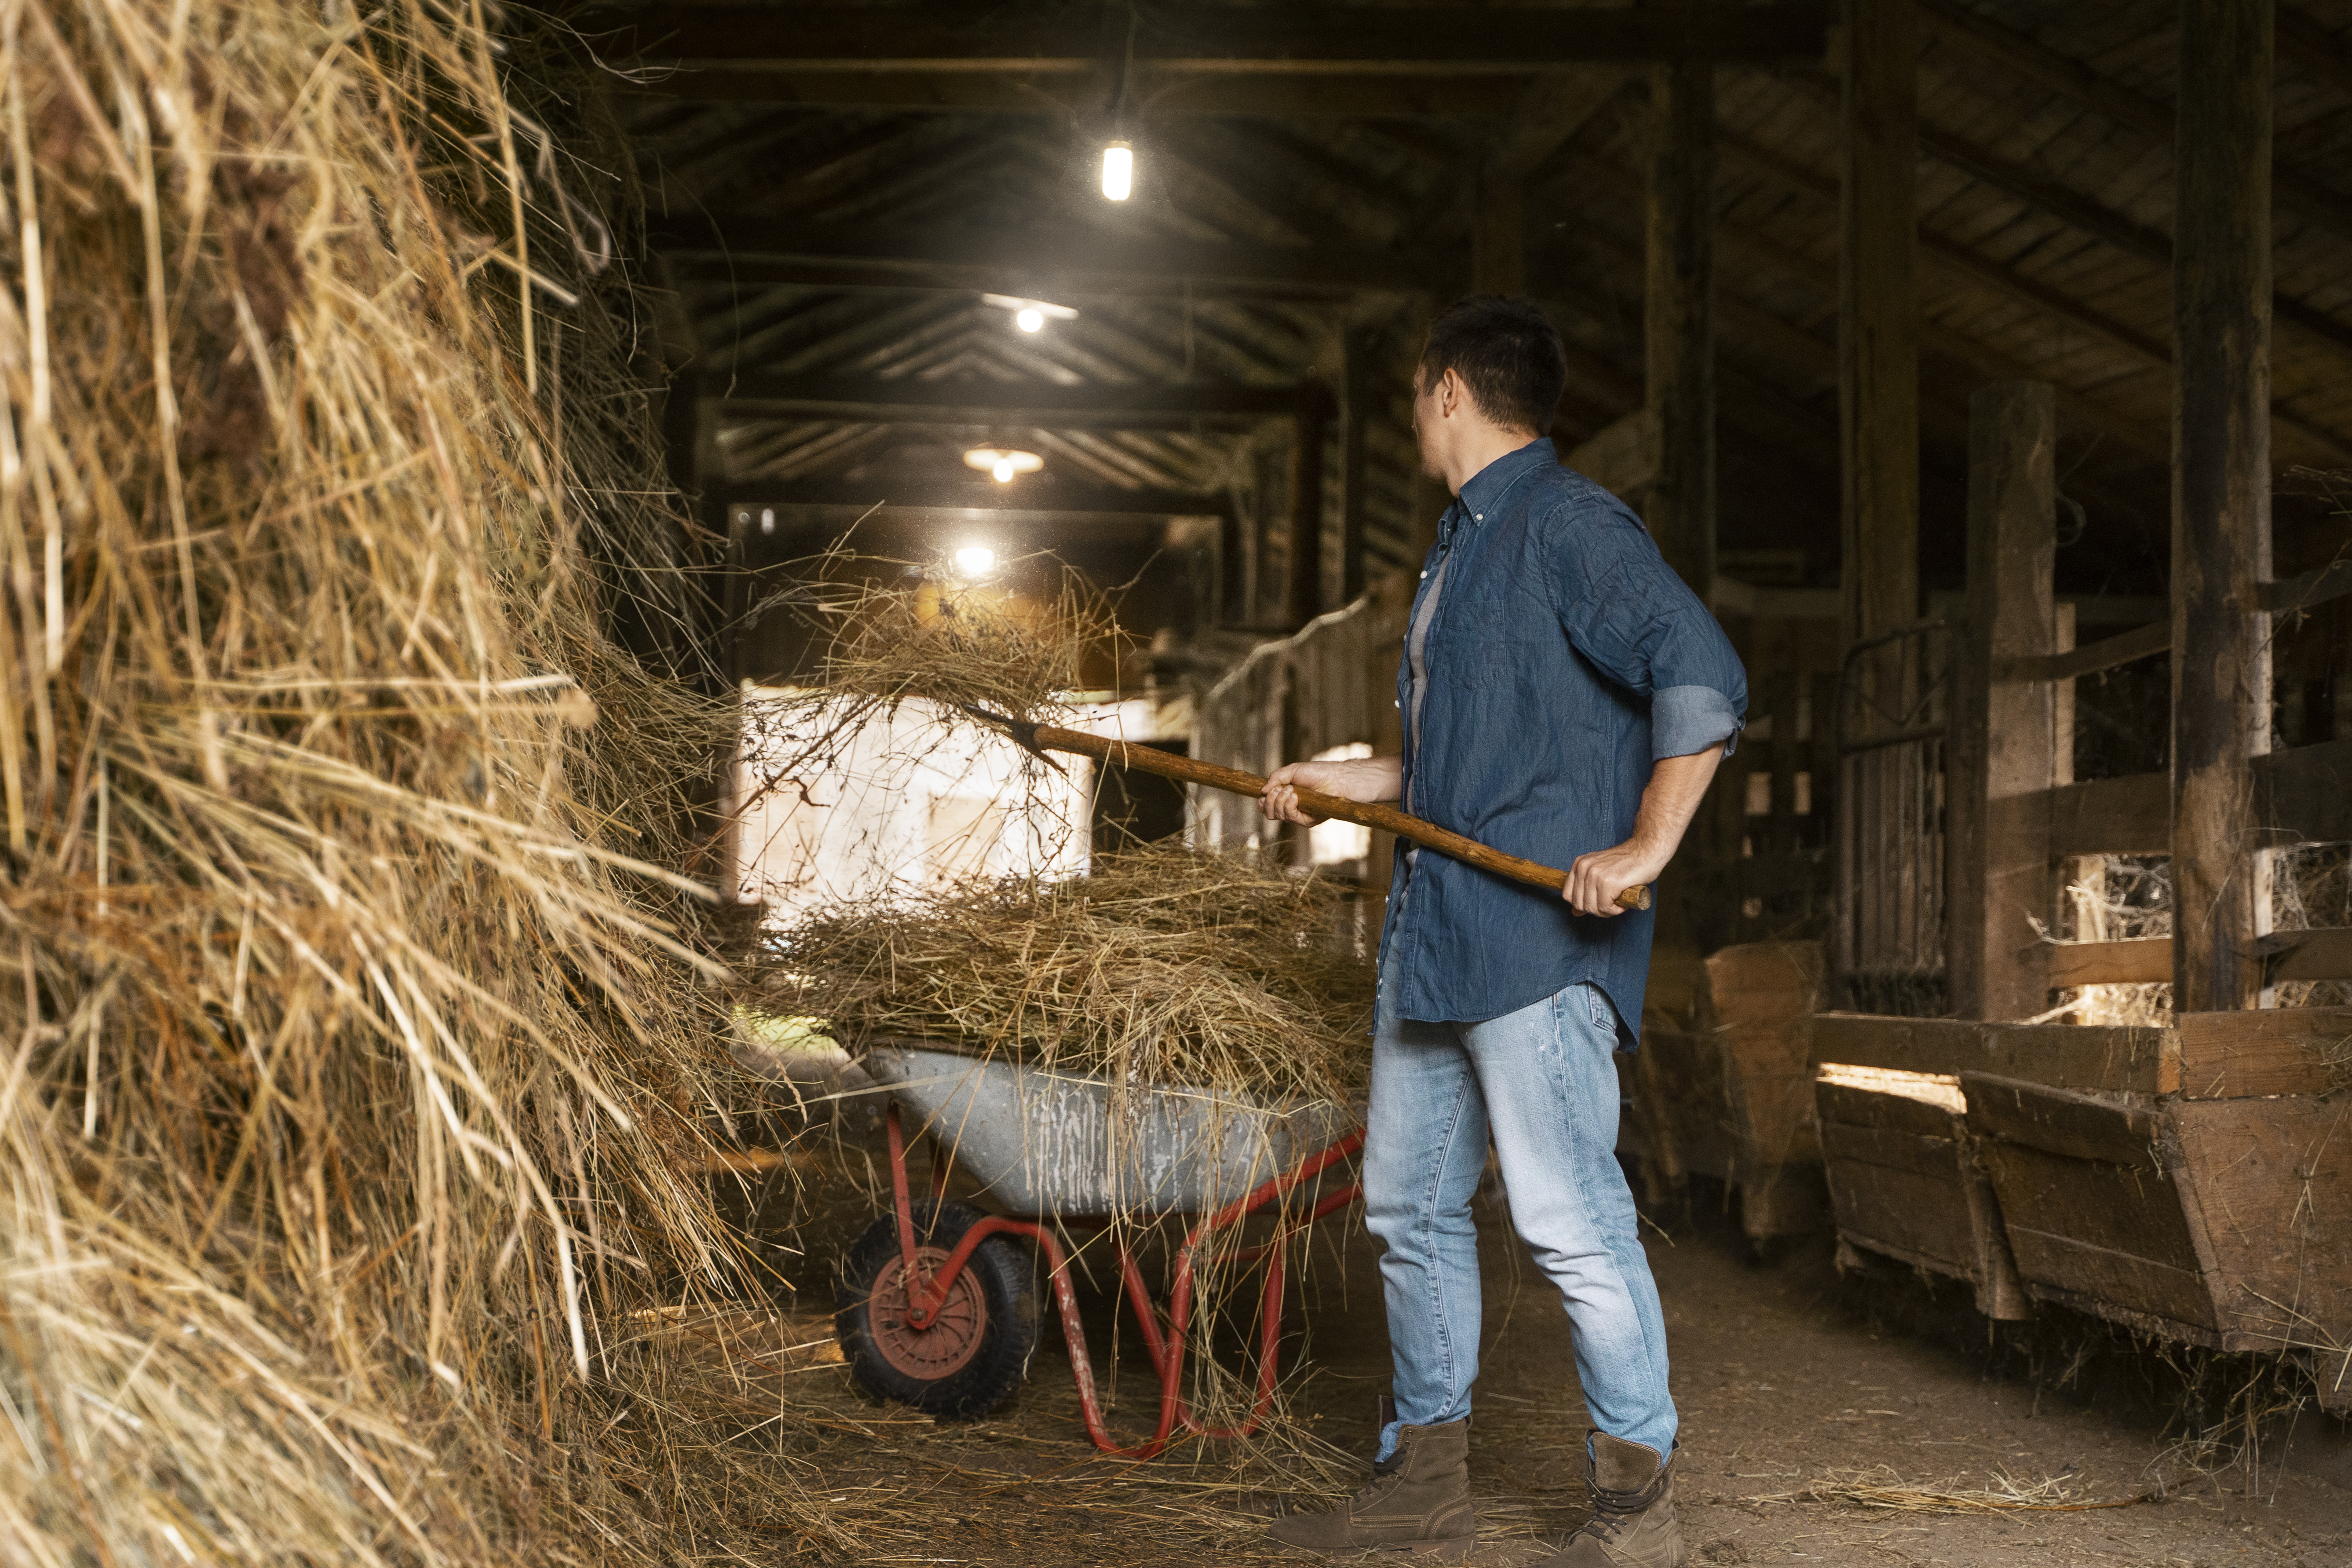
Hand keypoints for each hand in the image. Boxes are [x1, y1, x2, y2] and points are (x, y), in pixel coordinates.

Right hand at [1257, 757, 1400, 826]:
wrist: (1336, 778)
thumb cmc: (1318, 773)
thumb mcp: (1292, 770)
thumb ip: (1276, 778)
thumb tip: (1262, 790)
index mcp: (1285, 796)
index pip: (1267, 805)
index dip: (1261, 802)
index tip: (1261, 795)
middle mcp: (1291, 807)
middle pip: (1270, 813)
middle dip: (1269, 801)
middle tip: (1278, 789)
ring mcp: (1299, 814)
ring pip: (1278, 816)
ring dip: (1280, 801)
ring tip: (1291, 790)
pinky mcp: (1308, 820)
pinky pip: (1291, 818)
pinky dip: (1289, 806)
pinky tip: (1294, 796)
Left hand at [1565, 839, 1665, 916]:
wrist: (1647, 850)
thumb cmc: (1627, 863)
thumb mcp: (1600, 875)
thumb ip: (1586, 892)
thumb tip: (1574, 912)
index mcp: (1579, 864)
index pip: (1567, 895)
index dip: (1582, 904)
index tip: (1598, 901)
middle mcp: (1584, 868)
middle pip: (1579, 904)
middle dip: (1596, 909)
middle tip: (1611, 903)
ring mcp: (1595, 875)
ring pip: (1591, 908)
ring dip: (1607, 911)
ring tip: (1618, 901)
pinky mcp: (1608, 883)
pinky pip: (1605, 908)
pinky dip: (1616, 910)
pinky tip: (1623, 902)